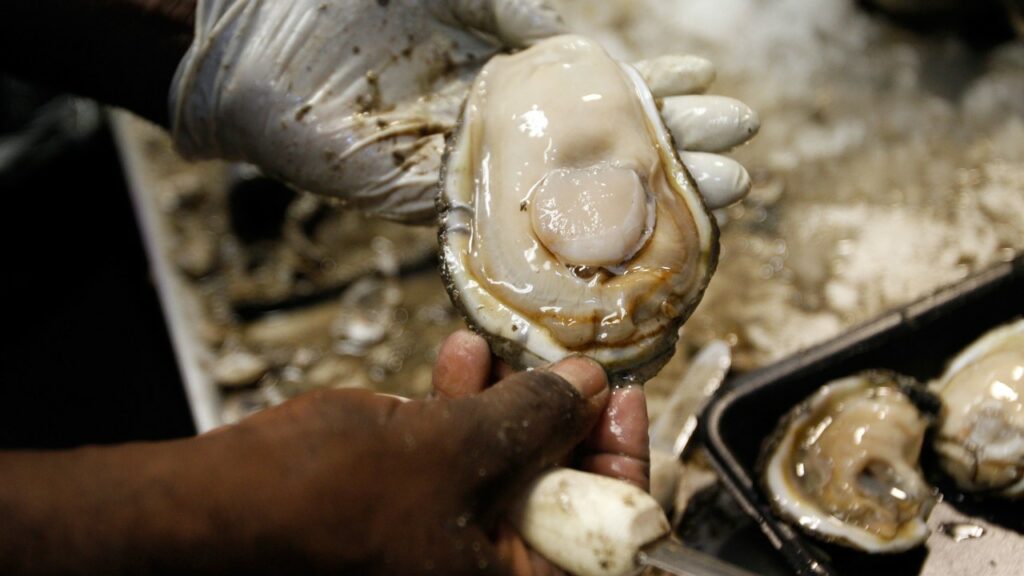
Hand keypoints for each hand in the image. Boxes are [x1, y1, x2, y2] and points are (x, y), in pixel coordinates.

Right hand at [0, 331, 621, 575]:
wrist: (207, 511)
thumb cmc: (315, 505)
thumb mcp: (447, 450)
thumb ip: (529, 418)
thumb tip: (584, 388)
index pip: (605, 542)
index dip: (620, 465)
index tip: (617, 401)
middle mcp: (477, 574)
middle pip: (557, 496)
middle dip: (559, 420)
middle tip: (570, 367)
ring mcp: (438, 543)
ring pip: (502, 468)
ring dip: (507, 402)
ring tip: (505, 351)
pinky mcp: (403, 510)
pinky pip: (452, 459)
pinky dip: (459, 409)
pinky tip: (457, 361)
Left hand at [170, 0, 756, 220]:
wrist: (259, 44)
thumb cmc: (352, 3)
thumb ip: (521, 14)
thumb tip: (587, 44)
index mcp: (507, 63)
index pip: (599, 82)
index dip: (657, 86)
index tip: (713, 88)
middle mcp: (499, 119)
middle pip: (599, 146)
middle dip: (670, 154)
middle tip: (738, 170)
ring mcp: (469, 164)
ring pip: (568, 194)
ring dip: (637, 206)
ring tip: (707, 208)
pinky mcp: (430, 203)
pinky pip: (504, 228)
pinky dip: (556, 240)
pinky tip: (608, 249)